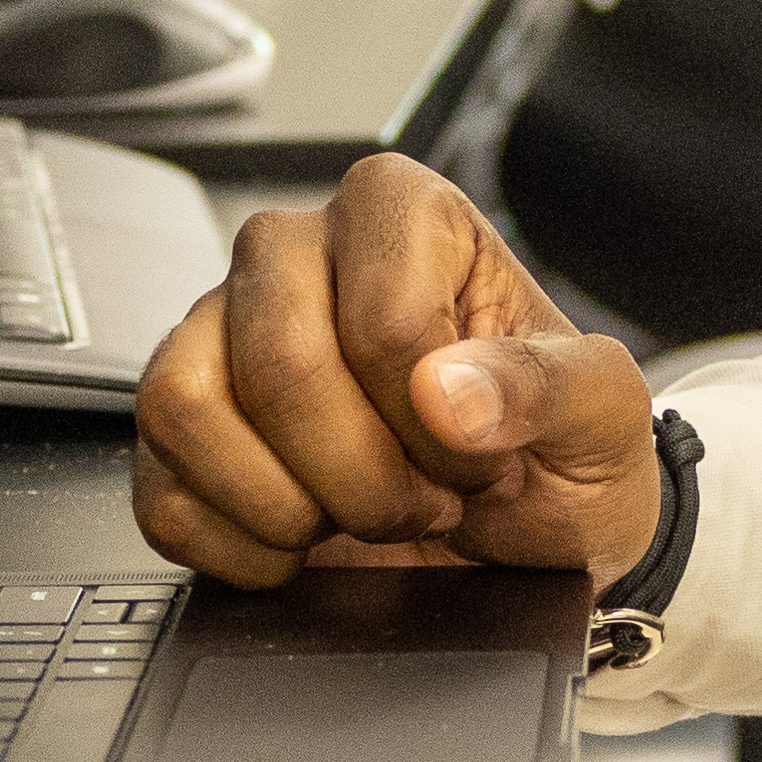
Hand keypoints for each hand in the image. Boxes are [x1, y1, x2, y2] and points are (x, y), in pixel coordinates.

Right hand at [131, 154, 671, 588]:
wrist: (529, 534)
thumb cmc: (558, 450)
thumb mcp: (603, 416)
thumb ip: (548, 388)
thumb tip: (450, 393)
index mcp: (399, 214)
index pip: (384, 320)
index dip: (439, 426)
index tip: (483, 455)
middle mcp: (293, 252)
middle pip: (279, 364)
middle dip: (365, 477)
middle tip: (425, 503)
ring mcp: (219, 332)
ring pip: (188, 407)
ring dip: (288, 505)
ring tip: (354, 513)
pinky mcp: (179, 423)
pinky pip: (158, 489)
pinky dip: (239, 547)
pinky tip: (304, 542)